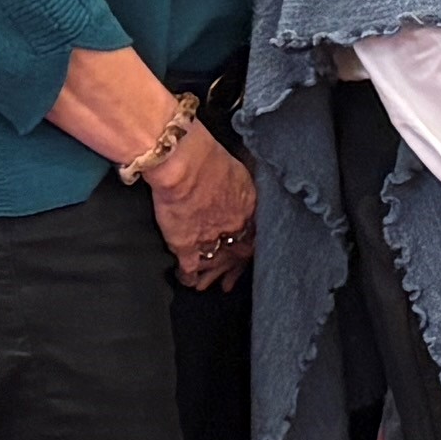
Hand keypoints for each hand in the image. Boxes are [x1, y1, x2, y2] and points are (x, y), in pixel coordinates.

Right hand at [144, 128, 259, 284]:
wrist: (184, 163)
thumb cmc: (206, 155)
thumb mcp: (235, 166)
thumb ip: (235, 182)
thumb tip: (231, 182)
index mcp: (248, 203)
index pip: (256, 230)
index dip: (251, 242)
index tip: (248, 248)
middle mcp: (233, 224)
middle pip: (239, 250)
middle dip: (235, 264)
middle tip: (230, 278)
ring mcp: (211, 236)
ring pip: (216, 262)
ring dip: (211, 274)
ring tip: (207, 284)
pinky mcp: (186, 244)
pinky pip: (189, 267)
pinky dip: (188, 275)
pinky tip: (188, 280)